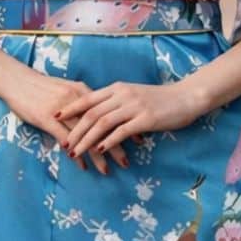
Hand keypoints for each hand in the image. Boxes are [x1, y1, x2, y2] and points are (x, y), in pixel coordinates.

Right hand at [0, 66, 131, 174]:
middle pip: (102, 126)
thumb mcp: (64, 90)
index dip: (124, 126)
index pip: (110, 112)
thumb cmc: (39, 86)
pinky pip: (66, 139)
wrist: (15, 80)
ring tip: (108, 170)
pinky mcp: (47, 120)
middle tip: (128, 161)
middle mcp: (77, 101)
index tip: (138, 140)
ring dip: (98, 155)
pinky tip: (83, 166)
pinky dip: (77, 153)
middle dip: (117, 145)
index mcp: (83, 92)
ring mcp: (63, 111)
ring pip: (87, 135)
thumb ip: (81, 102)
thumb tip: (96, 116)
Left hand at [57, 78, 202, 160]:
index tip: (54, 117)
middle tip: (64, 144)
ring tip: (76, 152)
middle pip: (91, 113)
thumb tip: (97, 115)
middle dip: (74, 130)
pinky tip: (100, 151)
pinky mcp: (145, 119)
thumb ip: (115, 102)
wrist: (186, 97)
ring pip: (102, 123)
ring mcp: (134, 106)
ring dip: (87, 140)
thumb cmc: (159, 99)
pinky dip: (108, 141)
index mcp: (117, 88)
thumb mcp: (133, 95)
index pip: (87, 98)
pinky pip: (122, 131)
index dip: (70, 108)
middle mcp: (122, 95)